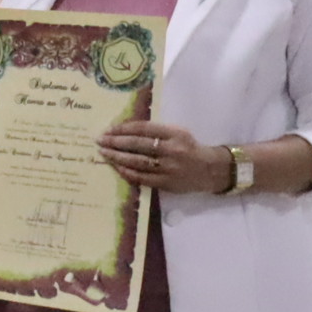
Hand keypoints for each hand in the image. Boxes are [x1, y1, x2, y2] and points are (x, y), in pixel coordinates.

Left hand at [100, 120, 228, 194]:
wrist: (211, 170)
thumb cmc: (189, 148)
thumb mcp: (178, 133)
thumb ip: (156, 131)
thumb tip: (124, 130)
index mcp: (175, 134)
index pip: (143, 129)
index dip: (123, 128)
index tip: (109, 129)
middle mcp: (172, 150)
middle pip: (137, 144)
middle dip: (115, 142)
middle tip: (100, 140)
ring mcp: (169, 168)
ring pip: (137, 161)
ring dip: (116, 157)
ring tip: (103, 152)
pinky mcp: (166, 183)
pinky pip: (141, 177)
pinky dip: (126, 172)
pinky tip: (116, 167)